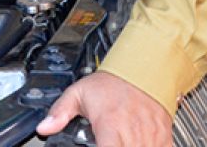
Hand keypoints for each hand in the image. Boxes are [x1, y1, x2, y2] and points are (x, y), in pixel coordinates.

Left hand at [36, 72, 172, 146]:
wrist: (144, 67)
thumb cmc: (113, 81)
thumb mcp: (80, 92)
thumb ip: (60, 111)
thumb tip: (43, 127)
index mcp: (110, 124)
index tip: (96, 146)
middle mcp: (132, 133)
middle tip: (107, 142)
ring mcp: (150, 136)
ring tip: (120, 142)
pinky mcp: (163, 136)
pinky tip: (139, 144)